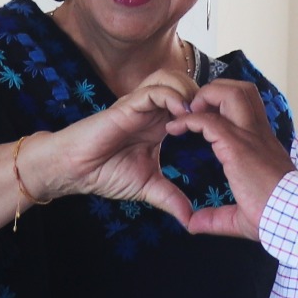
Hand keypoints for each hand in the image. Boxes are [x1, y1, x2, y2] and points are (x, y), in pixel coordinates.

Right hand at [23, 65, 200, 222]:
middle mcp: (151, 109)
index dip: (208, 109)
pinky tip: (180, 114)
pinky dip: (170, 96)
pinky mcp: (126, 106)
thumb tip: (190, 220)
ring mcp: (139, 105)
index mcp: (160, 123)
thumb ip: (170, 198)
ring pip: (171, 77)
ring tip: (197, 115)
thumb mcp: (147, 187)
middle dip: (203, 94)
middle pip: (186, 81)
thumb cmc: (106, 173)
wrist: (76, 171)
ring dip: (188, 91)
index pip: (191, 101)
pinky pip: (153, 90)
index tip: (221, 130)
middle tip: (214, 117)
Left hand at [170, 80, 292, 239]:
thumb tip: (193, 224)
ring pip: (231, 93)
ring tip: (188, 112)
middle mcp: (257, 134)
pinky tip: (175, 128)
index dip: (221, 106)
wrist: (292, 217)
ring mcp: (249, 137)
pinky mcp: (238, 146)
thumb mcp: (240, 216)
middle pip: (242, 90)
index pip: (245, 108)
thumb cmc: (274, 218)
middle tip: (196, 109)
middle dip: (215, 89)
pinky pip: (209, 120)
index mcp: (261, 145)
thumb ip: (215, 217)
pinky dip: (189, 119)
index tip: (200, 120)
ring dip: (205, 96)